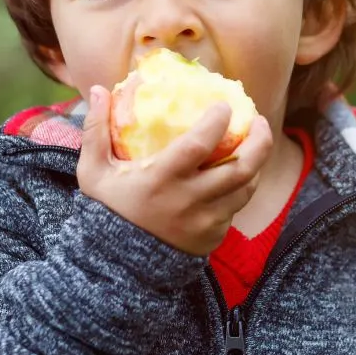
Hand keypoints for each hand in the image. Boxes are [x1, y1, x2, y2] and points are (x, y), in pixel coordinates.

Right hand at [76, 85, 272, 255]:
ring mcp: (205, 221)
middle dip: (259, 141)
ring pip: (245, 188)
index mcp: (160, 180)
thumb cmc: (108, 210)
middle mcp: (189, 200)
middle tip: (260, 121)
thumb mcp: (94, 172)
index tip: (225, 105)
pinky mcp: (213, 236)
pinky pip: (236, 207)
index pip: (198, 145)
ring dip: (256, 163)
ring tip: (256, 142)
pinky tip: (240, 172)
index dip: (217, 122)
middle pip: (240, 168)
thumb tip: (99, 89)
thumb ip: (95, 131)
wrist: (117, 265)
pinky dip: (241, 187)